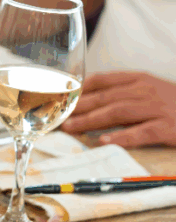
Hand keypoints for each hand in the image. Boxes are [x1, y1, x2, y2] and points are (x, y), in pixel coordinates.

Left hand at [61, 72, 175, 147]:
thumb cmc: (174, 104)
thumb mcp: (149, 91)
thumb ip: (122, 93)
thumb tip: (87, 102)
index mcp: (139, 79)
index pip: (102, 80)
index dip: (78, 90)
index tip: (59, 99)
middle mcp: (146, 90)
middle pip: (106, 96)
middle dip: (78, 107)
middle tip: (58, 118)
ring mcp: (159, 107)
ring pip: (119, 111)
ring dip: (92, 120)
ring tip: (72, 128)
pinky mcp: (170, 126)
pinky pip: (143, 131)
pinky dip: (122, 136)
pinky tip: (105, 142)